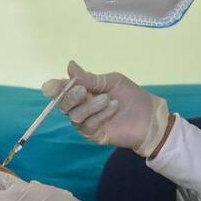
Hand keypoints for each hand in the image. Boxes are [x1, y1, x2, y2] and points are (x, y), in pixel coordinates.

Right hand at [42, 61, 171, 157]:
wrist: (149, 116)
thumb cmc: (131, 96)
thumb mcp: (111, 82)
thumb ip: (90, 78)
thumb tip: (70, 65)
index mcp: (82, 92)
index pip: (61, 90)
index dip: (54, 88)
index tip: (51, 86)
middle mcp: (80, 107)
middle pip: (63, 104)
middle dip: (70, 96)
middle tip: (83, 90)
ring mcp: (86, 122)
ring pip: (75, 116)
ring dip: (90, 106)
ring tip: (107, 99)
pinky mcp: (94, 135)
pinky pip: (89, 125)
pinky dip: (100, 114)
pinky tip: (113, 107)